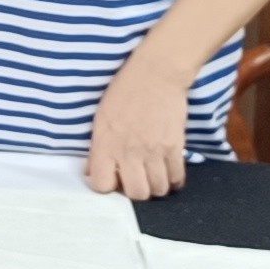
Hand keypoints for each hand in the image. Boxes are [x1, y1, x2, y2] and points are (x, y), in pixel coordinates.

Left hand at [85, 50, 196, 200]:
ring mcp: (154, 151)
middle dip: (135, 191)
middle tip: (136, 179)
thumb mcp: (100, 119)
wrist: (156, 74)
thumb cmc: (124, 92)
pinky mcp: (175, 147)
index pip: (103, 186)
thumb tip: (92, 171)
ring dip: (155, 187)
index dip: (107, 186)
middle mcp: (129, 152)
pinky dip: (174, 180)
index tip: (112, 179)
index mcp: (106, 145)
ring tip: (153, 176)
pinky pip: (177, 177)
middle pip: (136, 194)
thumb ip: (97, 149)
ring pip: (158, 189)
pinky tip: (168, 172)